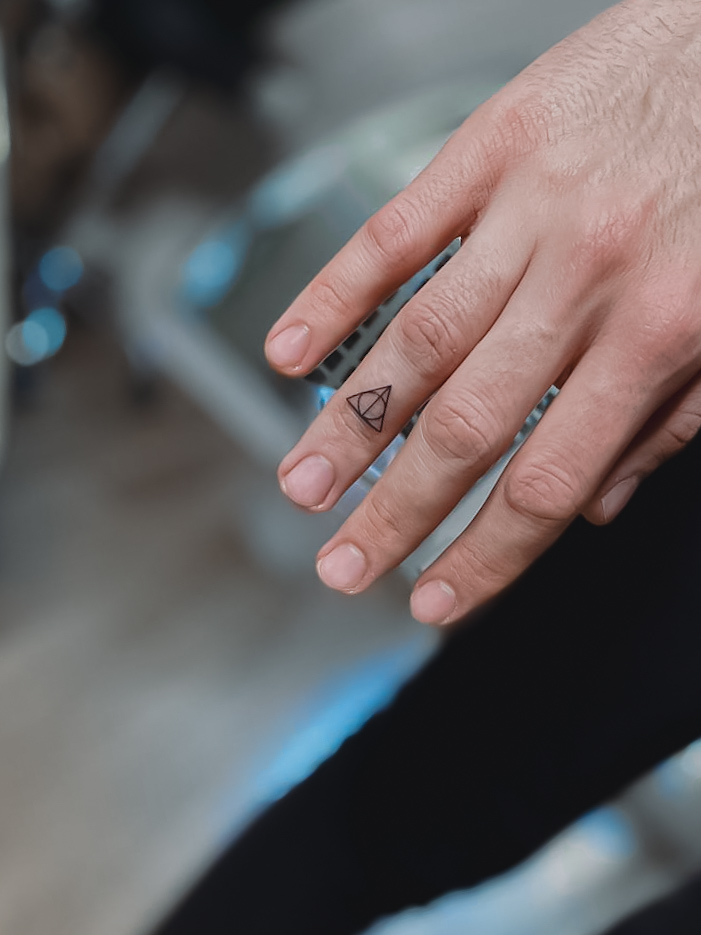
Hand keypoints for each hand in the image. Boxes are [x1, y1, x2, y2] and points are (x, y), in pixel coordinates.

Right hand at [265, 0, 700, 624]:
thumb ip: (667, 419)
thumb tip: (593, 502)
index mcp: (660, 331)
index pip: (548, 480)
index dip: (485, 554)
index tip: (435, 598)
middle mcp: (587, 278)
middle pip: (469, 424)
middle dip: (397, 511)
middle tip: (343, 564)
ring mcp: (529, 209)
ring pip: (420, 337)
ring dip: (352, 424)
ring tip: (303, 484)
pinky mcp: (490, 147)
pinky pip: (398, 230)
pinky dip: (338, 293)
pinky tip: (294, 349)